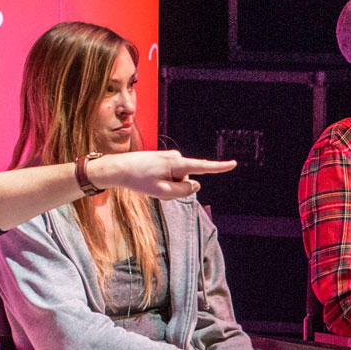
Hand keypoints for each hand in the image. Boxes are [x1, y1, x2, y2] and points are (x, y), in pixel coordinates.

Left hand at [92, 149, 234, 199]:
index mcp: (177, 164)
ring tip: (149, 182)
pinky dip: (162, 181)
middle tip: (155, 187)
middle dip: (175, 188)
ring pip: (177, 178)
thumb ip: (183, 191)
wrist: (118, 168)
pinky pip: (170, 175)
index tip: (233, 163)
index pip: (203, 167)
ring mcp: (170, 157)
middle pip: (186, 180)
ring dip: (167, 185)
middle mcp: (176, 157)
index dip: (219, 167)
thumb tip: (196, 185)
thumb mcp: (162, 192)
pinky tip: (148, 178)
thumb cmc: (138, 180)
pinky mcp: (164, 158)